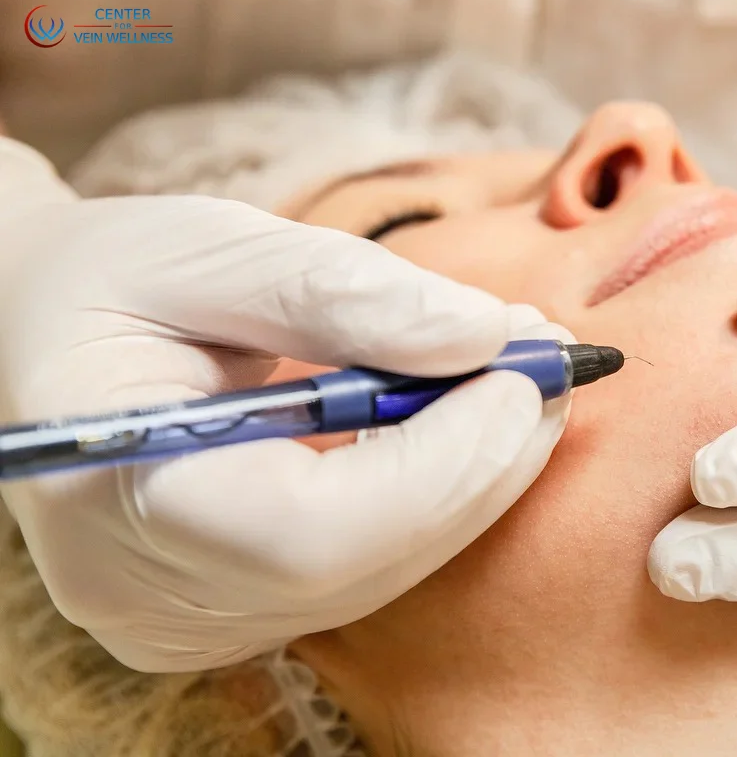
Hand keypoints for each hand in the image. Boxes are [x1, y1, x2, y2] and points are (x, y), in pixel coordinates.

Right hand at [0, 138, 569, 671]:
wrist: (48, 333)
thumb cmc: (110, 280)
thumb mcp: (206, 249)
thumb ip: (341, 293)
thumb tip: (486, 337)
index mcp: (111, 494)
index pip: (309, 529)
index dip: (439, 462)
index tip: (524, 375)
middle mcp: (149, 592)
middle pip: (366, 561)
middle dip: (483, 463)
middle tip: (556, 367)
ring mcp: (196, 617)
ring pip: (385, 571)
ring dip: (478, 475)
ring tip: (527, 379)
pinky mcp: (243, 608)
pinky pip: (373, 564)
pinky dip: (440, 491)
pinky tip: (477, 419)